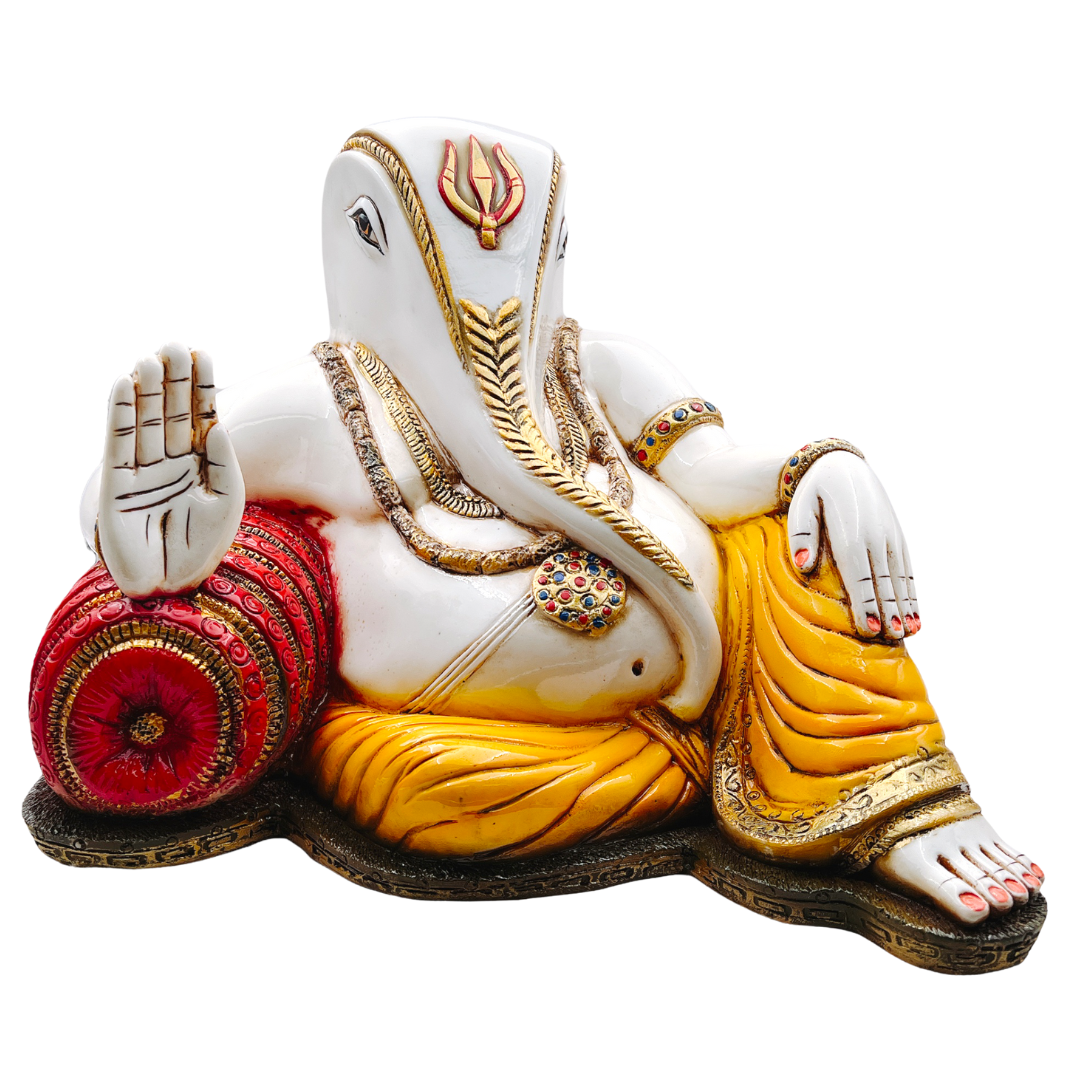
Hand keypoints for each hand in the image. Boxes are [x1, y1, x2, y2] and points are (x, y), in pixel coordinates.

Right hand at [97, 343, 243, 597]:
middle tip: (174, 346)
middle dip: (173, 380)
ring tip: (150, 359)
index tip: (202, 354)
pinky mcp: (117, 484)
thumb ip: (224, 465)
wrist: (170, 587)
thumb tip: (217, 425)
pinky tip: (122, 387)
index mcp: (201, 466)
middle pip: (172, 413)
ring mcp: (143, 472)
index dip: (201, 387)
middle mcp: (171, 463)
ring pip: (145, 423)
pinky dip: (119, 415)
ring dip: (146, 391)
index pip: (201, 418)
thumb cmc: (202, 548)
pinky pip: (118, 444)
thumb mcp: (226, 503)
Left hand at [786, 451, 919, 640]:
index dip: (866, 604)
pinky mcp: (897, 536)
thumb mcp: (800, 509)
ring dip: (906, 607)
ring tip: (910, 632)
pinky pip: (907, 570)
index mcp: (849, 535)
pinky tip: (917, 614)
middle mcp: (875, 537)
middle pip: (883, 583)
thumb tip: (804, 567)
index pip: (859, 577)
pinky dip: (912, 593)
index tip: (869, 629)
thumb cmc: (813, 493)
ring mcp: (890, 537)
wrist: (840, 464)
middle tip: (893, 639)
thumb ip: (803, 537)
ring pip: (900, 579)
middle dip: (888, 613)